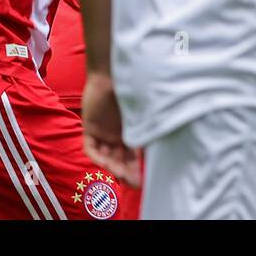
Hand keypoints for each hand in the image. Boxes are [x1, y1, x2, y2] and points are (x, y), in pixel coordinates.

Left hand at [82, 72, 141, 186]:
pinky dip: (98, 157)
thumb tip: (165, 142)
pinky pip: (91, 149)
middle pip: (120, 159)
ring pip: (107, 156)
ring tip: (122, 175)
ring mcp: (103, 132)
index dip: (137, 168)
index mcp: (131, 130)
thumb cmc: (133, 87)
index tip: (143, 179)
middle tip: (134, 182)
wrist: (114, 72)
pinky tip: (107, 164)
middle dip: (127, 172)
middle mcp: (117, 134)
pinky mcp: (90, 128)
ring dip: (114, 167)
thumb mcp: (143, 111)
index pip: (133, 155)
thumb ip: (149, 127)